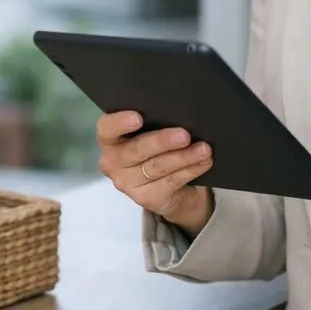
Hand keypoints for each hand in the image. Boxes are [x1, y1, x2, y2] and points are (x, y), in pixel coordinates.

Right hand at [96, 111, 214, 235]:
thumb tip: (178, 111)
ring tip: (204, 149)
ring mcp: (128, 183)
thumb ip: (155, 121)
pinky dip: (191, 170)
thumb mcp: (151, 132)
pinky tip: (204, 161)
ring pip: (157, 167)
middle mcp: (113, 162)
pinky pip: (171, 181)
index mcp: (110, 139)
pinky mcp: (146, 198)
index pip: (107, 128)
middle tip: (184, 135)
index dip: (120, 122)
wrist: (169, 187)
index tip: (138, 117)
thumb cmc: (157, 148)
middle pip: (136, 150)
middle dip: (162, 141)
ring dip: (183, 157)